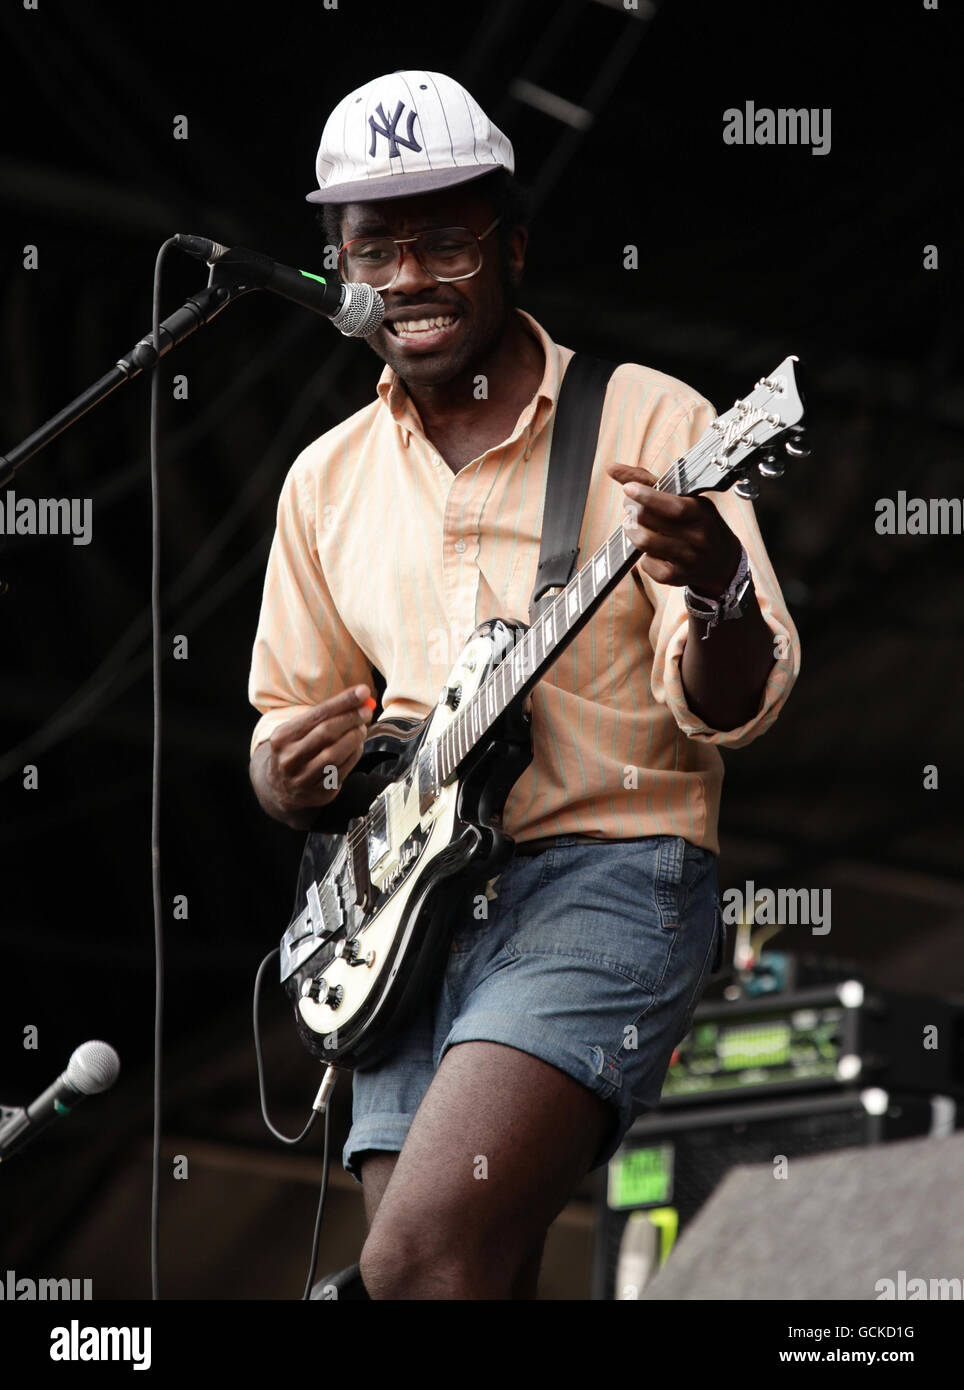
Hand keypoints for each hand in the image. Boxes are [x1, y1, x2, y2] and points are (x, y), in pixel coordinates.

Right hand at [259, 686, 374, 819]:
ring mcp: (303, 779)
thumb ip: (325, 715)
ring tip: (361, 728)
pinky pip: (343, 770)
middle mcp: (289, 759)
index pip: (317, 714)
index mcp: (282, 737)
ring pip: (336, 754)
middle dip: (351, 718)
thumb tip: (359, 697)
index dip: (343, 702)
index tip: (363, 691)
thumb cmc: (297, 749)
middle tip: (366, 711)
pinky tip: (357, 745)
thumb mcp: (299, 730)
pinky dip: (355, 754)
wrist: (281, 787)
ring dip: (355, 737)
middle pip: (326, 733)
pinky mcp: (319, 793)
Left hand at [607, 463, 742, 596]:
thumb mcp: (686, 498)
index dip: (646, 496)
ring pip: (645, 543)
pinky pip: (647, 565)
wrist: (723, 562)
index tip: (628, 489)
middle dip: (632, 511)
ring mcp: (688, 559)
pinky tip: (649, 550)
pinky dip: (642, 556)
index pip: (671, 506)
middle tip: (630, 507)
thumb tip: (612, 468)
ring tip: (632, 526)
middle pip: (649, 521)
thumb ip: (650, 481)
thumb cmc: (699, 523)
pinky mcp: (677, 577)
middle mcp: (696, 536)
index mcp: (700, 513)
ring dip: (631, 531)